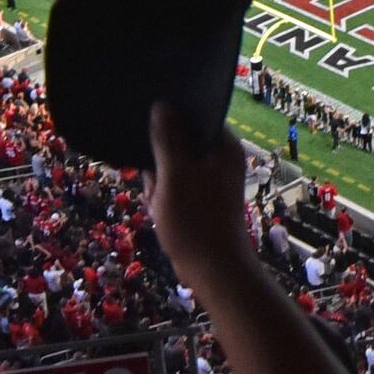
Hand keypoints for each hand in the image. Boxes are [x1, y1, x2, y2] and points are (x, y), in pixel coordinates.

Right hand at [144, 99, 251, 285]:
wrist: (212, 269)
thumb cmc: (194, 219)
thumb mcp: (174, 173)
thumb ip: (168, 138)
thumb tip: (162, 104)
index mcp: (223, 146)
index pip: (195, 115)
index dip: (171, 121)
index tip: (150, 130)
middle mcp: (221, 159)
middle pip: (178, 143)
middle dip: (160, 162)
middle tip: (158, 181)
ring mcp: (212, 180)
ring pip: (171, 168)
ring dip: (159, 184)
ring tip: (160, 202)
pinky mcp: (201, 199)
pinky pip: (174, 188)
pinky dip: (164, 199)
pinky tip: (160, 212)